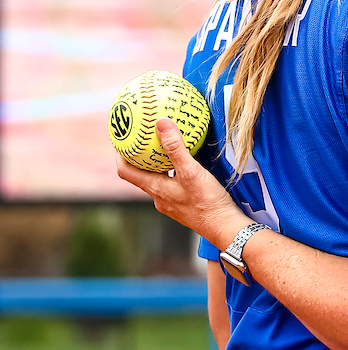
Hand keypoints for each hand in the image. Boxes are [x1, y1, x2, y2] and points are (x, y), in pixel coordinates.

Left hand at [116, 118, 250, 249]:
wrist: (224, 226)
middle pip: (141, 174)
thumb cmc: (206, 201)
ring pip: (159, 179)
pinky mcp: (184, 204)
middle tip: (145, 138)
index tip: (121, 139)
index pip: (126, 171)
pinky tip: (188, 164)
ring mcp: (171, 202)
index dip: (120, 155)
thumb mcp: (191, 171)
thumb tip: (161, 123)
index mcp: (155, 189)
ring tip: (166, 147)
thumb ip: (176, 148)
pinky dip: (174, 172)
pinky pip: (173, 183)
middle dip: (141, 157)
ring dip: (159, 164)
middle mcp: (159, 197)